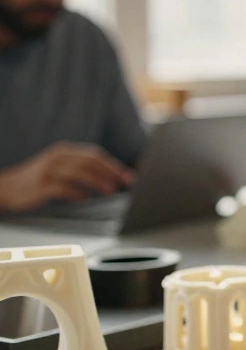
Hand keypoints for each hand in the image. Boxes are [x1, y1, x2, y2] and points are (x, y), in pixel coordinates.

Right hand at [0, 142, 133, 212]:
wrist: (6, 187)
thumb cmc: (39, 180)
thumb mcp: (59, 168)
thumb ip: (82, 169)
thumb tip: (112, 178)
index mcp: (64, 151)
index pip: (94, 154)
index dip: (114, 164)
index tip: (129, 176)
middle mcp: (57, 158)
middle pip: (90, 161)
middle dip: (111, 171)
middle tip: (126, 182)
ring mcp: (48, 171)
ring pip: (78, 172)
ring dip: (97, 181)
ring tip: (111, 190)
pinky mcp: (40, 185)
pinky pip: (62, 188)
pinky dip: (76, 193)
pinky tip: (85, 198)